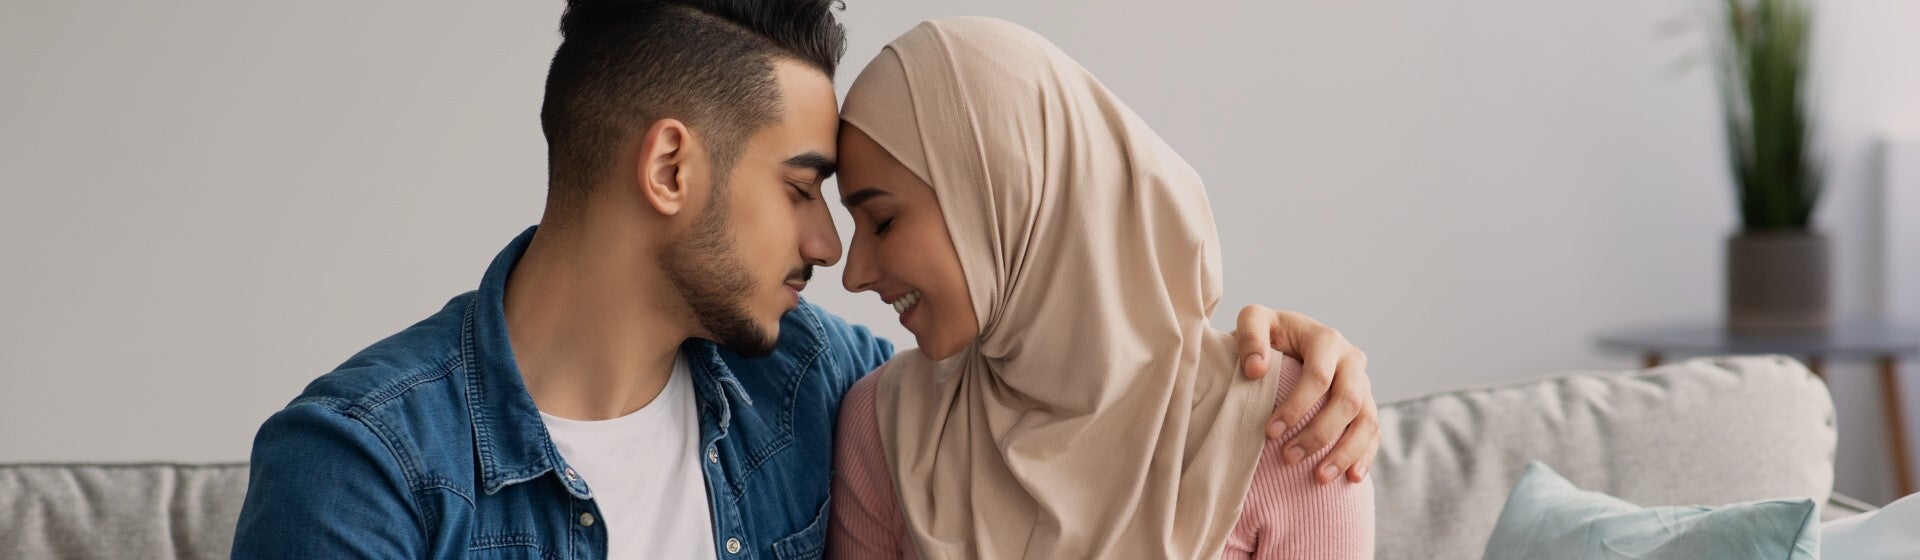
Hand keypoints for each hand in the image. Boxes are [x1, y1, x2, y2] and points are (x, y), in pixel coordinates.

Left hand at [1231, 304, 1377, 484]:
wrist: (1291, 338)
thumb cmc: (1270, 333)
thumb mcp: (1255, 320)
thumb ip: (1250, 335)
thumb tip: (1256, 369)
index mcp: (1326, 339)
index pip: (1318, 377)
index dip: (1296, 407)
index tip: (1270, 432)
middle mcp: (1351, 360)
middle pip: (1347, 401)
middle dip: (1319, 433)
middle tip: (1288, 457)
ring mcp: (1363, 383)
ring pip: (1366, 420)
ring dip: (1345, 452)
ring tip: (1320, 478)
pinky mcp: (1366, 403)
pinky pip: (1373, 432)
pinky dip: (1365, 456)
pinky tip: (1352, 478)